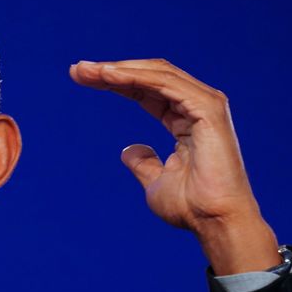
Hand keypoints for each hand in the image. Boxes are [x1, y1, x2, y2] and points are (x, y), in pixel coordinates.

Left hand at [70, 59, 279, 274]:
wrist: (214, 222)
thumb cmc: (191, 207)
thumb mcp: (155, 181)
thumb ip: (143, 163)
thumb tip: (128, 150)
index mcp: (185, 120)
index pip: (146, 90)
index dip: (116, 82)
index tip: (82, 79)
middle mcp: (196, 106)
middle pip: (149, 76)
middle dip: (112, 70)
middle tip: (77, 69)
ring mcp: (205, 105)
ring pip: (157, 74)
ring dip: (120, 69)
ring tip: (88, 70)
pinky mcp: (207, 109)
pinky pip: (166, 84)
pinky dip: (136, 76)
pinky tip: (109, 75)